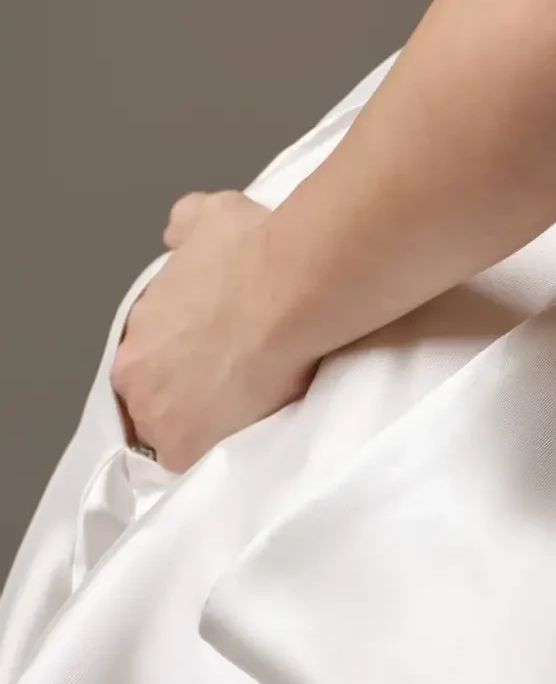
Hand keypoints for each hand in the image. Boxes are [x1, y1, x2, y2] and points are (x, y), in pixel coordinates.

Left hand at [111, 191, 317, 473]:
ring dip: (205, 428)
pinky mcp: (191, 451)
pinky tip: (252, 443)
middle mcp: (138, 381)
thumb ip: (186, 226)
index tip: (214, 356)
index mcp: (139, 334)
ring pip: (178, 435)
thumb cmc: (253, 254)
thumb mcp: (210, 217)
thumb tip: (178, 231)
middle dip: (189, 396)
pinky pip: (202, 466)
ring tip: (250, 417)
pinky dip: (224, 456)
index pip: (151, 358)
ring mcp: (161, 421)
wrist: (289, 289)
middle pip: (158, 400)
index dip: (183, 359)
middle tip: (234, 387)